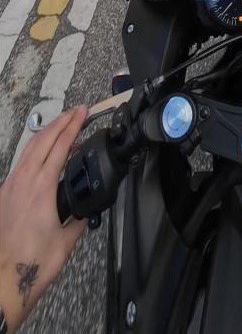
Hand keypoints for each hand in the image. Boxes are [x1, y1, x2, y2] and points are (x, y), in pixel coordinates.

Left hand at [0, 106, 86, 331]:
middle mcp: (23, 181)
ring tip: (62, 128)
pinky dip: (35, 151)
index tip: (84, 112)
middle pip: (42, 139)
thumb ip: (77, 219)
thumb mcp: (66, 240)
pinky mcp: (4, 195)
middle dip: (61, 121)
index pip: (60, 145)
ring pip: (28, 148)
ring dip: (47, 134)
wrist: (4, 281)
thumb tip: (83, 211)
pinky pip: (21, 163)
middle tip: (76, 111)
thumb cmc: (33, 263)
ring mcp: (10, 186)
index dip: (73, 125)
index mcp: (41, 187)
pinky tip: (43, 156)